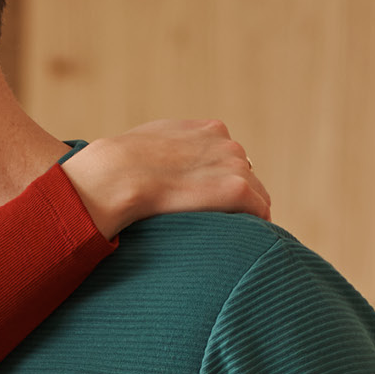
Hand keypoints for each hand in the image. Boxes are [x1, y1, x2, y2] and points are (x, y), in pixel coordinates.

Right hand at [61, 118, 271, 236]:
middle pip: (245, 175)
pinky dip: (255, 226)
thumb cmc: (117, 164)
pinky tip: (242, 243)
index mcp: (208, 130)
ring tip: (228, 238)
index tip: (205, 202)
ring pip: (256, 194)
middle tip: (218, 224)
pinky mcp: (236, 189)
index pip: (228, 158)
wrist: (114, 174)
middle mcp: (227, 143)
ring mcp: (234, 165)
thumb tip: (158, 161)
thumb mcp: (146, 141)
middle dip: (234, 198)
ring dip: (245, 214)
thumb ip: (166, 147)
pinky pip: (260, 211)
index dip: (218, 181)